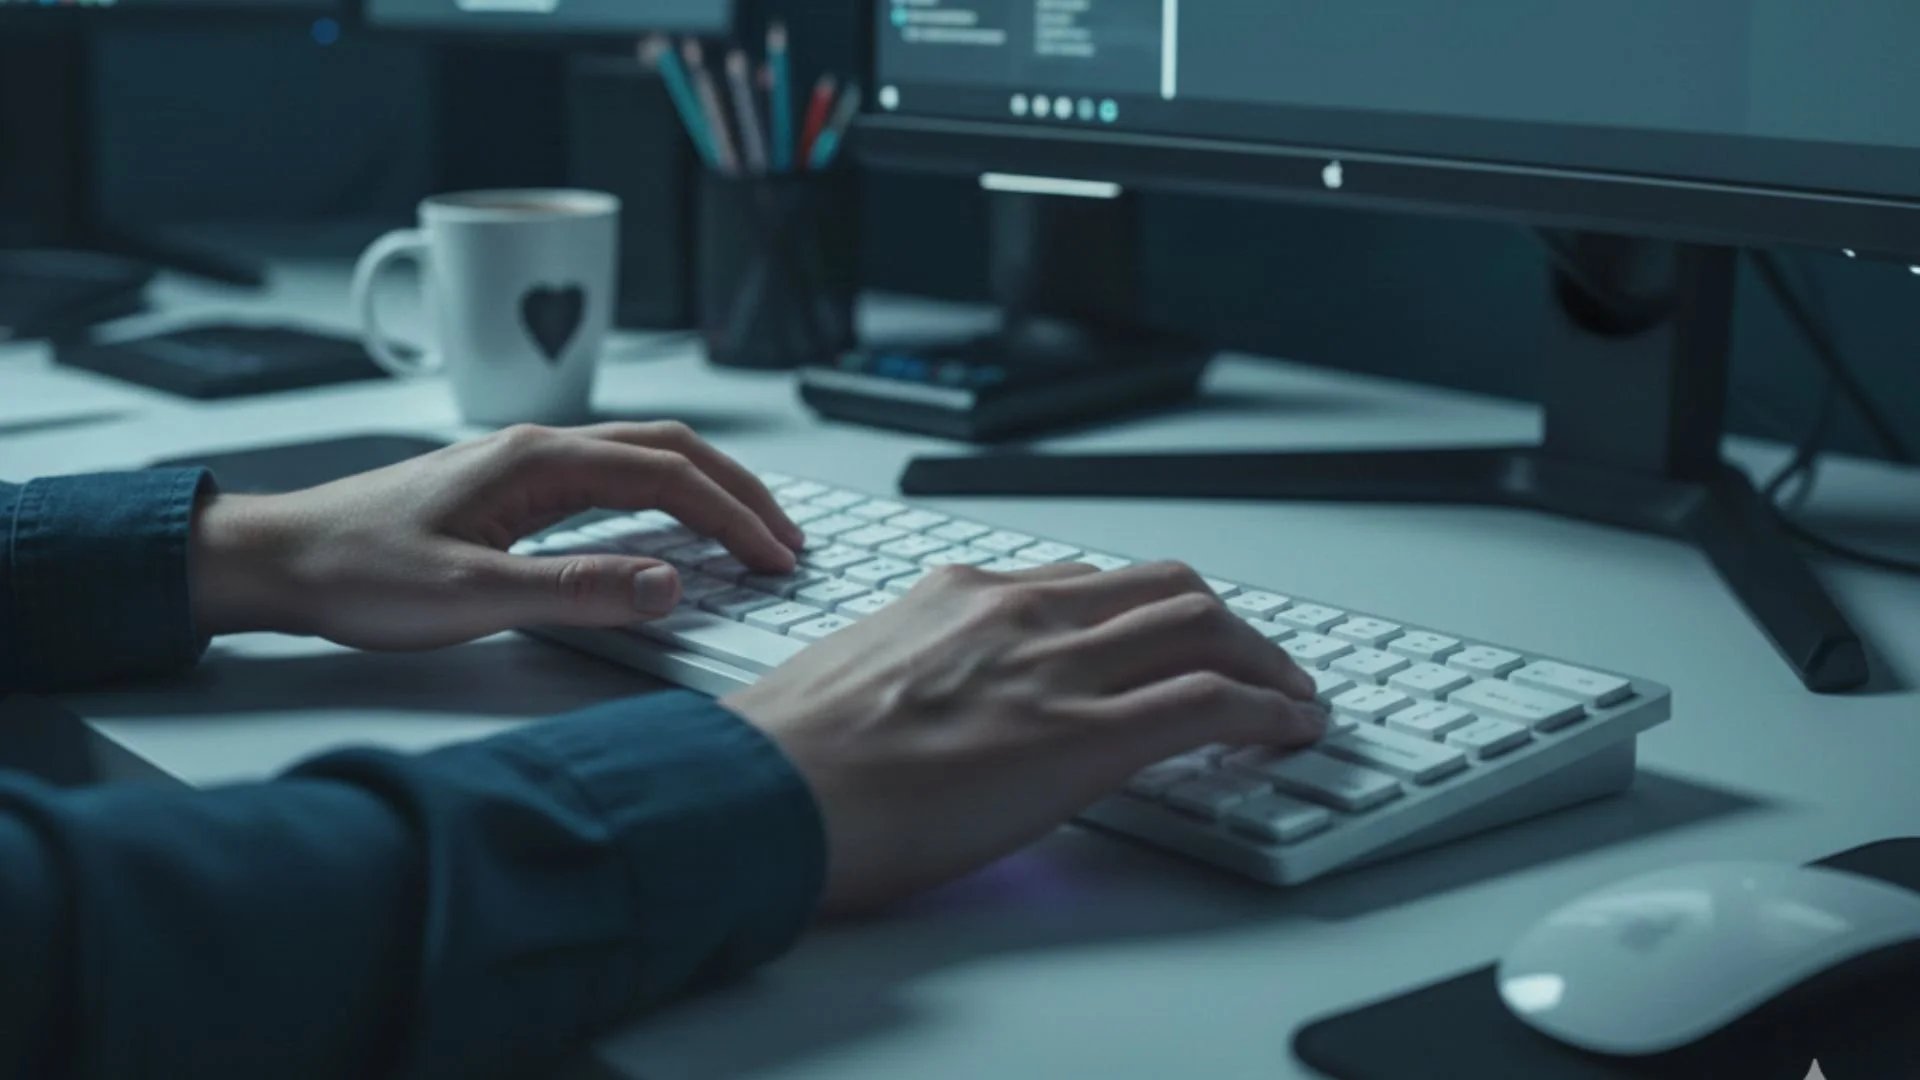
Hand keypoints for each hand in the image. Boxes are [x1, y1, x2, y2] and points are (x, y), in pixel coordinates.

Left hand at [190, 422, 802, 649]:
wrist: (279, 559)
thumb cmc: (358, 572)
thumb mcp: (471, 595)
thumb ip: (575, 589)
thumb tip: (670, 583)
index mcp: (537, 459)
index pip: (667, 475)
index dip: (733, 516)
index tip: (776, 558)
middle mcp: (538, 446)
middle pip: (671, 448)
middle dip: (741, 491)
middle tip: (788, 542)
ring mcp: (526, 463)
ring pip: (645, 456)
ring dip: (709, 488)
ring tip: (752, 531)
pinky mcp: (512, 488)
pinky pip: (614, 478)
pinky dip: (667, 496)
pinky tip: (675, 530)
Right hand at [721, 561, 1326, 913]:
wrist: (762, 794)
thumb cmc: (786, 754)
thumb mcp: (856, 676)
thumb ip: (917, 667)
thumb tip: (939, 702)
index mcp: (959, 593)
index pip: (1086, 582)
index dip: (1146, 612)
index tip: (1167, 639)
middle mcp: (1017, 610)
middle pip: (1163, 586)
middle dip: (1225, 623)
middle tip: (1254, 662)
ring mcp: (1053, 667)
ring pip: (1202, 625)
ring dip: (1264, 660)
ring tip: (1290, 696)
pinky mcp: (1079, 735)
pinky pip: (1207, 700)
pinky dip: (1268, 708)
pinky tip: (1290, 728)